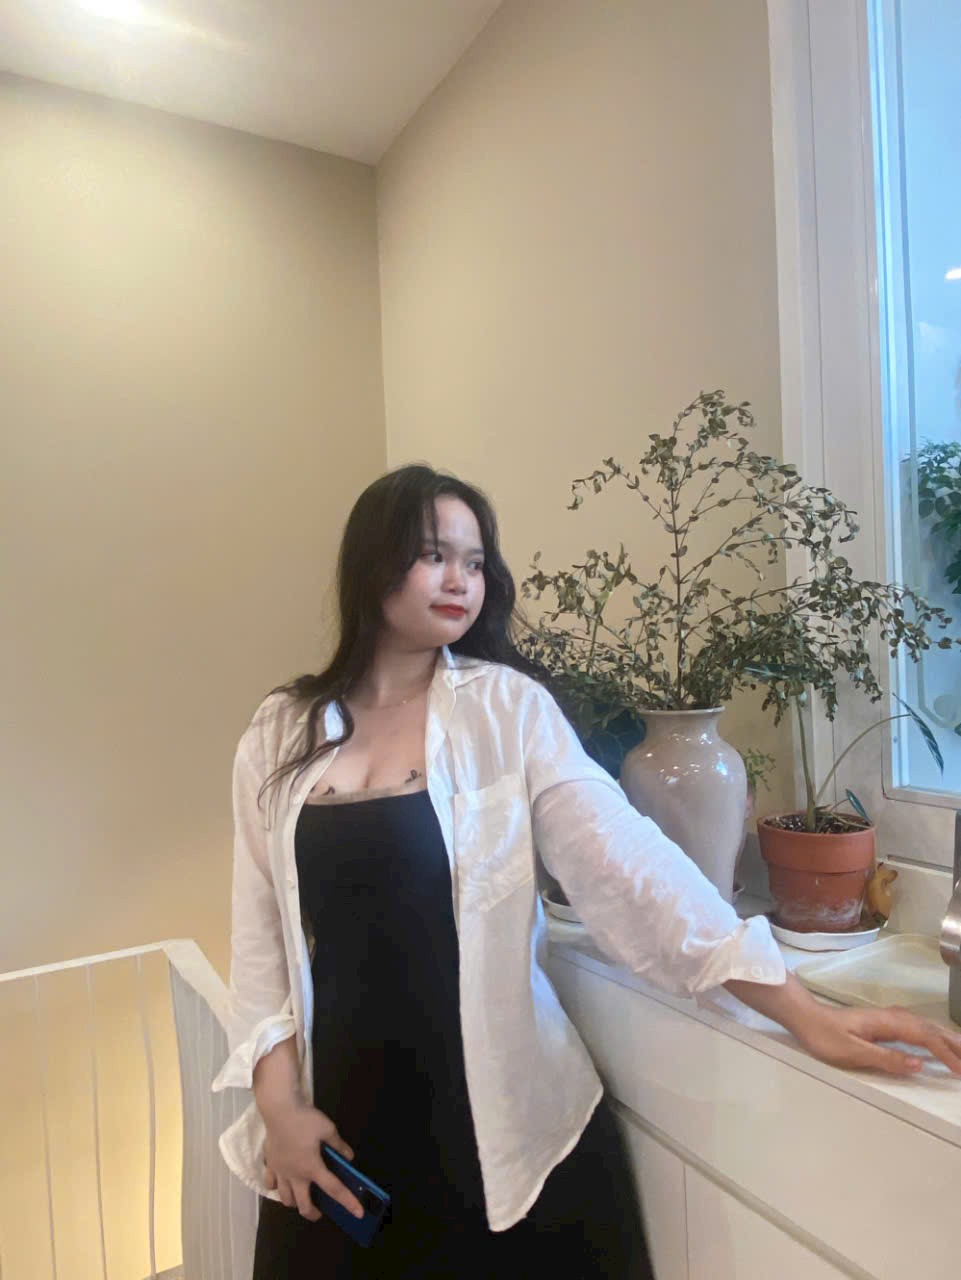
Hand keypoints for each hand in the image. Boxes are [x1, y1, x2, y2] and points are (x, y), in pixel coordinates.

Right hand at [262, 1099, 364, 1221]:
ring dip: (294, 1202)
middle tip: (319, 1212)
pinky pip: (270, 1183)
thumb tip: (349, 1157)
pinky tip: (280, 1183)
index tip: (358, 1213)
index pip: (334, 1189)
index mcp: (312, 1168)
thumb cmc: (305, 1120)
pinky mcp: (269, 1164)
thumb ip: (338, 1145)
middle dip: (312, 1213)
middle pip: (303, 1205)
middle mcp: (295, 1176)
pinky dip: (275, 1186)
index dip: (348, 1202)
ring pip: (285, 1198)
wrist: (279, 1110)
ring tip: (300, 1198)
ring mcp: (280, 1172)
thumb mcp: (328, 1129)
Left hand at [725, 973, 960, 1076]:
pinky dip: (933, 1035)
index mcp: (888, 1023)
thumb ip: (887, 1058)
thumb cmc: (825, 1036)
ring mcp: (888, 1018)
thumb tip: (920, 1065)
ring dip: (946, 1039)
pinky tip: (936, 1041)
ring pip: (925, 1027)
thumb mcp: (853, 1052)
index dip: (946, 1054)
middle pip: (931, 1029)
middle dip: (955, 1044)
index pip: (925, 1037)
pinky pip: (916, 1028)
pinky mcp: (883, 1023)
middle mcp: (892, 1017)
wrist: (805, 1017)